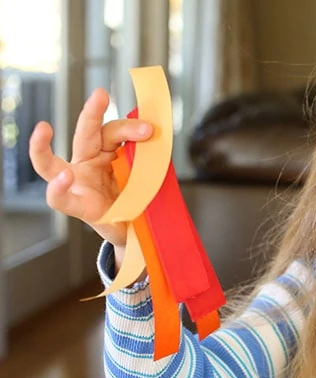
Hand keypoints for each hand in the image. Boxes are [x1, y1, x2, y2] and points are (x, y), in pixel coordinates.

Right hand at [28, 88, 152, 247]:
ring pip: (51, 163)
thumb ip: (148, 159)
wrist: (134, 229)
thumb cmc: (136, 200)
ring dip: (41, 146)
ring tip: (43, 129)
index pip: (112, 131)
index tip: (149, 124)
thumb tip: (158, 137)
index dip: (128, 126)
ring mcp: (77, 183)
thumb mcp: (147, 177)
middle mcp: (87, 163)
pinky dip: (57, 189)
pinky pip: (59, 198)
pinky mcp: (77, 206)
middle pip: (86, 134)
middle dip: (92, 112)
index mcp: (107, 152)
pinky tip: (62, 180)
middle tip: (101, 94)